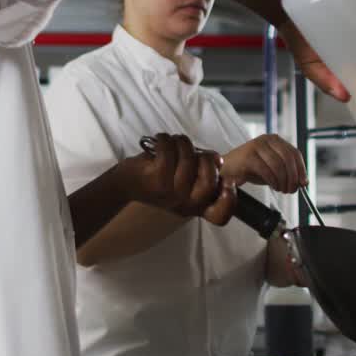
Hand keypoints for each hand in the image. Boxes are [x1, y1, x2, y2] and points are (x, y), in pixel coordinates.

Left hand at [117, 133, 235, 224]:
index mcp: (195, 206)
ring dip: (181, 142)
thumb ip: (203, 171)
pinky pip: (169, 151)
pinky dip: (166, 139)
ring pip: (188, 159)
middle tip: (192, 152)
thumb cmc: (159, 176)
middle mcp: (184, 204)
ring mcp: (170, 193)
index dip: (230, 200)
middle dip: (204, 158)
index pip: (219, 216)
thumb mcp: (184, 179)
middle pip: (209, 181)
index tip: (227, 182)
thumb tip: (217, 159)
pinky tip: (160, 140)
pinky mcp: (155, 179)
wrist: (125, 183)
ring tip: (173, 142)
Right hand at [222, 134, 306, 193]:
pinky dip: (273, 181)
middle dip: (293, 177)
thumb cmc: (250, 169)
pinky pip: (267, 170)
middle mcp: (266, 139)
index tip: (303, 183)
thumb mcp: (273, 169)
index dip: (301, 169)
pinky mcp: (248, 155)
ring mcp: (256, 145)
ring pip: (278, 165)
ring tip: (281, 189)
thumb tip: (303, 182)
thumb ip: (288, 172)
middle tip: (291, 190)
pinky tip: (273, 186)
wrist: (227, 170)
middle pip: (288, 158)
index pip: (295, 153)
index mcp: (275, 140)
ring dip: (283, 181)